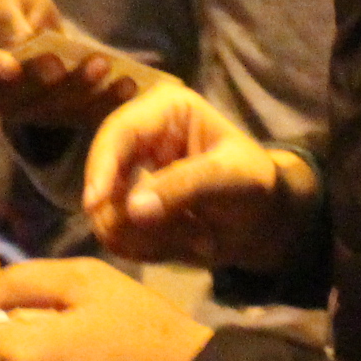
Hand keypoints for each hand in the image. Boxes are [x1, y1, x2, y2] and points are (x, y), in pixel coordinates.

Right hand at [0, 0, 156, 132]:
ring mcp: (21, 109)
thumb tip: (19, 46)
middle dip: (51, 81)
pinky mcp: (51, 116)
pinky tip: (125, 88)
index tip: (10, 68)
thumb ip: (6, 18)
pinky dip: (102, 104)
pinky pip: (76, 115)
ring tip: (105, 67)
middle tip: (78, 62)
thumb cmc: (11, 5)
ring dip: (81, 92)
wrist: (29, 23)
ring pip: (49, 110)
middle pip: (17, 96)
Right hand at [82, 79, 318, 271]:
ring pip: (108, 215)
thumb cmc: (255, 184)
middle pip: (102, 178)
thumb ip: (184, 187)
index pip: (117, 132)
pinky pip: (119, 238)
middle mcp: (139, 138)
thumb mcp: (231, 178)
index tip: (96, 204)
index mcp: (164, 110)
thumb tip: (133, 210)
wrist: (263, 221)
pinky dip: (154, 250)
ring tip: (201, 239)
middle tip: (193, 236)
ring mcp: (130, 176)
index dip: (101, 167)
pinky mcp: (128, 209)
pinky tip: (189, 243)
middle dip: (142, 218)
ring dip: (155, 239)